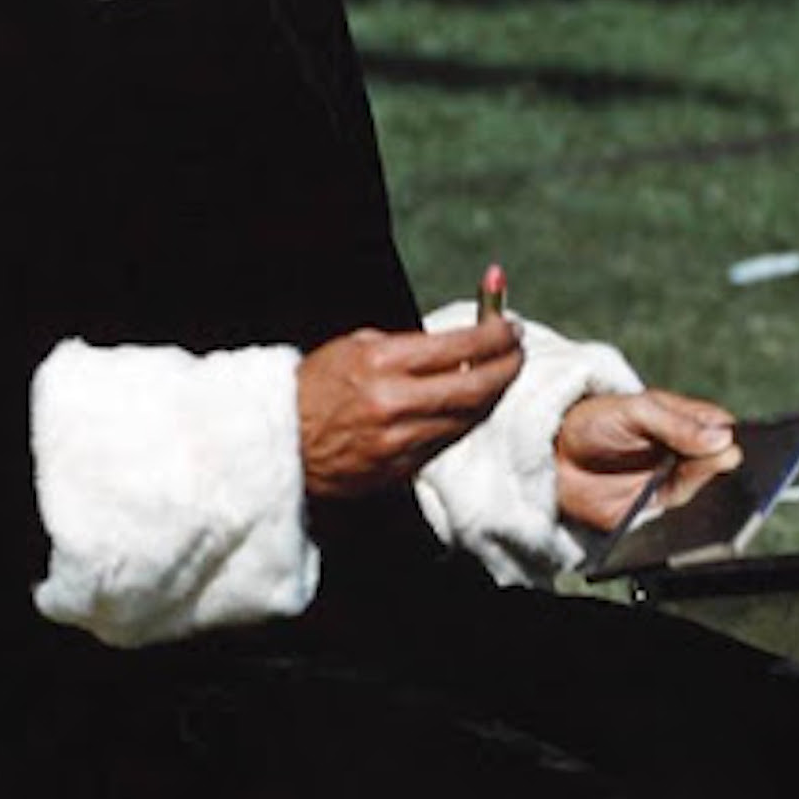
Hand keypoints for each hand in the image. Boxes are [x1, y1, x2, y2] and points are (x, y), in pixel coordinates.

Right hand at [298, 313, 522, 498]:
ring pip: (468, 418)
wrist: (279, 443)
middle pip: (475, 386)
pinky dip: (465, 421)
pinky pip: (447, 442)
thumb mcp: (355, 348)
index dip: (495, 336)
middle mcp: (394, 403)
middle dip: (508, 366)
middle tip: (518, 352)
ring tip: (500, 375)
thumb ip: (407, 346)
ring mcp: (399, 441)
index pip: (459, 346)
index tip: (511, 328)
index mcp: (381, 364)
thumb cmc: (314, 388)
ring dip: (492, 395)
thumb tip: (458, 342)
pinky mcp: (399, 469)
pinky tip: (471, 405)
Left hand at [555, 387, 739, 532]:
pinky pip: (675, 518)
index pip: (723, 429)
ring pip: (700, 492)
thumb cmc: (595, 421)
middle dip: (720, 465)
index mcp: (687, 423)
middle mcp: (686, 455)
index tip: (733, 442)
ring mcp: (672, 484)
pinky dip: (677, 515)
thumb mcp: (634, 410)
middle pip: (718, 463)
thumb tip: (723, 439)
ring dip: (698, 490)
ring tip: (693, 481)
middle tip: (720, 461)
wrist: (554, 454)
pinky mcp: (655, 512)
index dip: (732, 436)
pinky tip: (670, 509)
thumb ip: (676, 424)